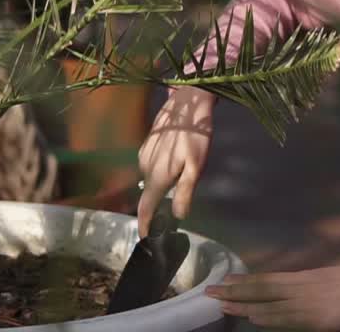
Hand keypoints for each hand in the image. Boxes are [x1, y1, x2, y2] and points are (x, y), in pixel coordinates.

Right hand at [136, 85, 214, 235]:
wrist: (187, 101)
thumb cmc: (195, 134)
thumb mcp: (196, 166)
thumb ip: (185, 191)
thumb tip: (178, 215)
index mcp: (156, 176)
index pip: (145, 207)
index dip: (144, 225)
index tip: (146, 239)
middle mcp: (145, 167)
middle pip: (147, 194)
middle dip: (155, 205)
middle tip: (169, 212)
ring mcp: (143, 153)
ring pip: (149, 178)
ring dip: (158, 185)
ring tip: (175, 184)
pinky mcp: (146, 143)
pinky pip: (150, 165)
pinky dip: (158, 171)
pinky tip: (172, 164)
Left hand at [205, 262, 339, 330]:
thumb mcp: (329, 284)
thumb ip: (310, 291)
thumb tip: (297, 296)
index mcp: (304, 279)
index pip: (267, 279)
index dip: (244, 282)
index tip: (224, 281)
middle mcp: (300, 287)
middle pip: (261, 288)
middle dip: (234, 290)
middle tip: (208, 290)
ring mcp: (306, 302)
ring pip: (268, 302)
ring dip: (243, 303)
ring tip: (221, 303)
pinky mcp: (316, 317)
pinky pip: (286, 316)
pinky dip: (267, 316)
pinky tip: (252, 315)